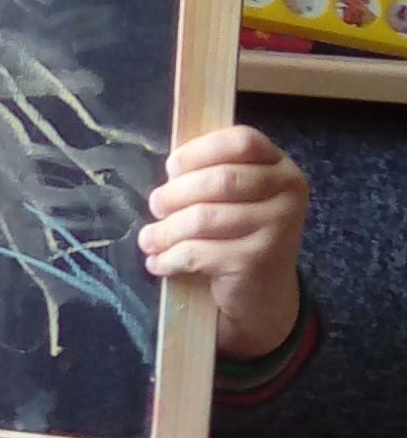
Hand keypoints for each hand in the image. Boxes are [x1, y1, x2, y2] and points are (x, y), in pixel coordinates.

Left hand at [136, 126, 307, 360]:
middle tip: (156, 205)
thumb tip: (173, 167)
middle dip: (176, 192)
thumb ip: (212, 174)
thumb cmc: (241, 237)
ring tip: (149, 239)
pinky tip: (158, 262)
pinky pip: (199, 252)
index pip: (242, 141)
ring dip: (166, 229)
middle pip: (220, 179)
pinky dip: (170, 257)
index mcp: (282, 168)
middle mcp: (288, 194)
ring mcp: (277, 229)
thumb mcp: (237, 199)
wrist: (265, 296)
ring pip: (204, 217)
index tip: (173, 167)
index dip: (201, 149)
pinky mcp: (257, 262)